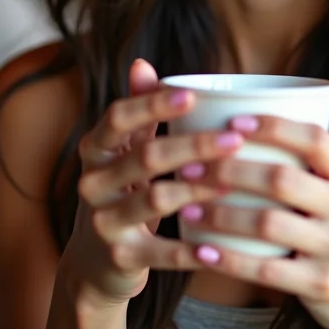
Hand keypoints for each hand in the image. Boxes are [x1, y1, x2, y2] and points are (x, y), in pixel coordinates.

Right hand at [62, 59, 247, 307]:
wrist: (94, 265)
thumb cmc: (122, 195)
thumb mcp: (123, 155)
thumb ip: (137, 113)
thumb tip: (143, 63)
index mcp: (95, 150)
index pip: (118, 117)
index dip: (153, 104)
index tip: (193, 96)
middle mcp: (92, 183)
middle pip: (146, 156)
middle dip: (195, 146)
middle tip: (236, 139)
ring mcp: (104, 222)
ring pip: (156, 199)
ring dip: (199, 188)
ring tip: (234, 182)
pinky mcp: (120, 258)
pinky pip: (163, 252)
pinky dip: (193, 250)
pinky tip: (220, 245)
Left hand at [179, 116, 328, 328]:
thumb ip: (307, 167)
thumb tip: (238, 128)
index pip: (315, 140)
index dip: (273, 127)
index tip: (232, 122)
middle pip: (281, 179)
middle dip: (229, 170)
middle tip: (190, 169)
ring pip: (268, 223)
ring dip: (220, 214)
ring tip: (188, 209)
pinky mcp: (322, 284)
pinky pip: (266, 270)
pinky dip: (229, 260)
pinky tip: (203, 251)